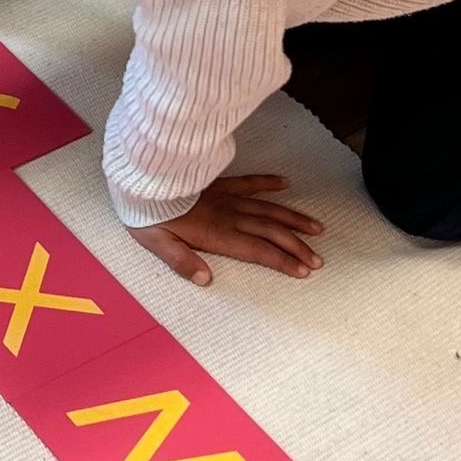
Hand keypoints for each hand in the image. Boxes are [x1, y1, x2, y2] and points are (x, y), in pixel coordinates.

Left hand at [128, 175, 323, 286]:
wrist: (141, 180)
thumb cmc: (148, 216)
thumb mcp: (158, 244)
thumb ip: (183, 262)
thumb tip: (206, 280)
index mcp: (217, 234)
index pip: (258, 250)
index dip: (282, 261)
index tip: (304, 270)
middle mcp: (229, 215)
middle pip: (271, 231)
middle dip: (297, 246)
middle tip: (319, 259)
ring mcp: (227, 197)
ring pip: (268, 208)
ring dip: (293, 219)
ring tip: (316, 228)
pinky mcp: (219, 183)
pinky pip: (249, 182)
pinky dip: (268, 182)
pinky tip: (284, 183)